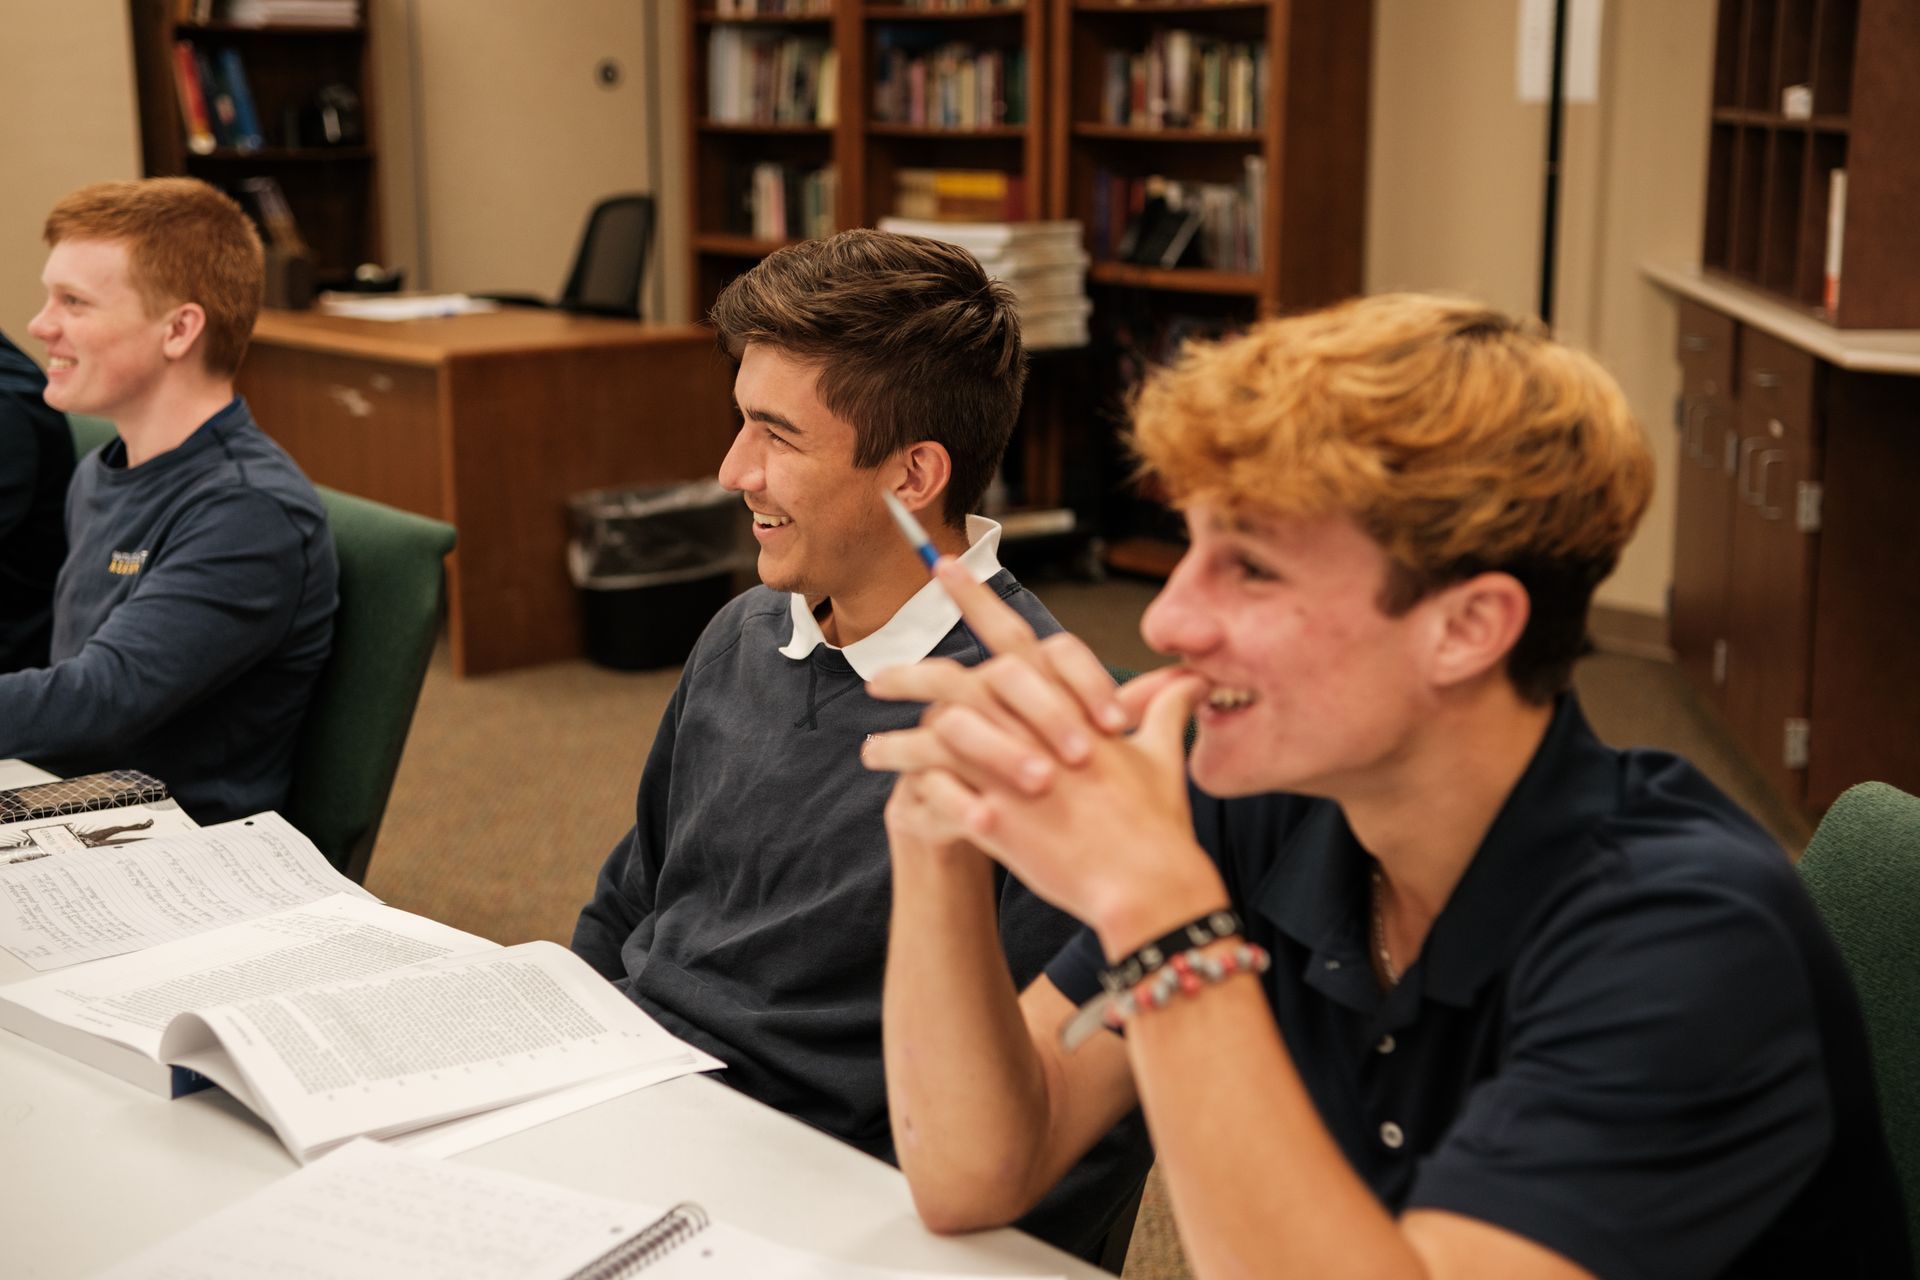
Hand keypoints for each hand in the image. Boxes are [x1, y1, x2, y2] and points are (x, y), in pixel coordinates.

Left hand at [863, 559, 1224, 945]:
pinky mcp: (995, 819)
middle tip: (877, 673)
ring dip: (896, 741)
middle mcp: (1034, 730)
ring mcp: (1012, 773)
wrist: (1149, 885)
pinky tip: (893, 797)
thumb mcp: (1163, 758)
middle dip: (911, 671)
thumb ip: (1166, 712)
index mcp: (1070, 707)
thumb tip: (1189, 682)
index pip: (1016, 638)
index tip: (946, 567)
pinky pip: (936, 790)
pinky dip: (912, 788)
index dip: (978, 598)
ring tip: (869, 751)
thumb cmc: (1157, 825)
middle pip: (958, 679)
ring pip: (936, 733)